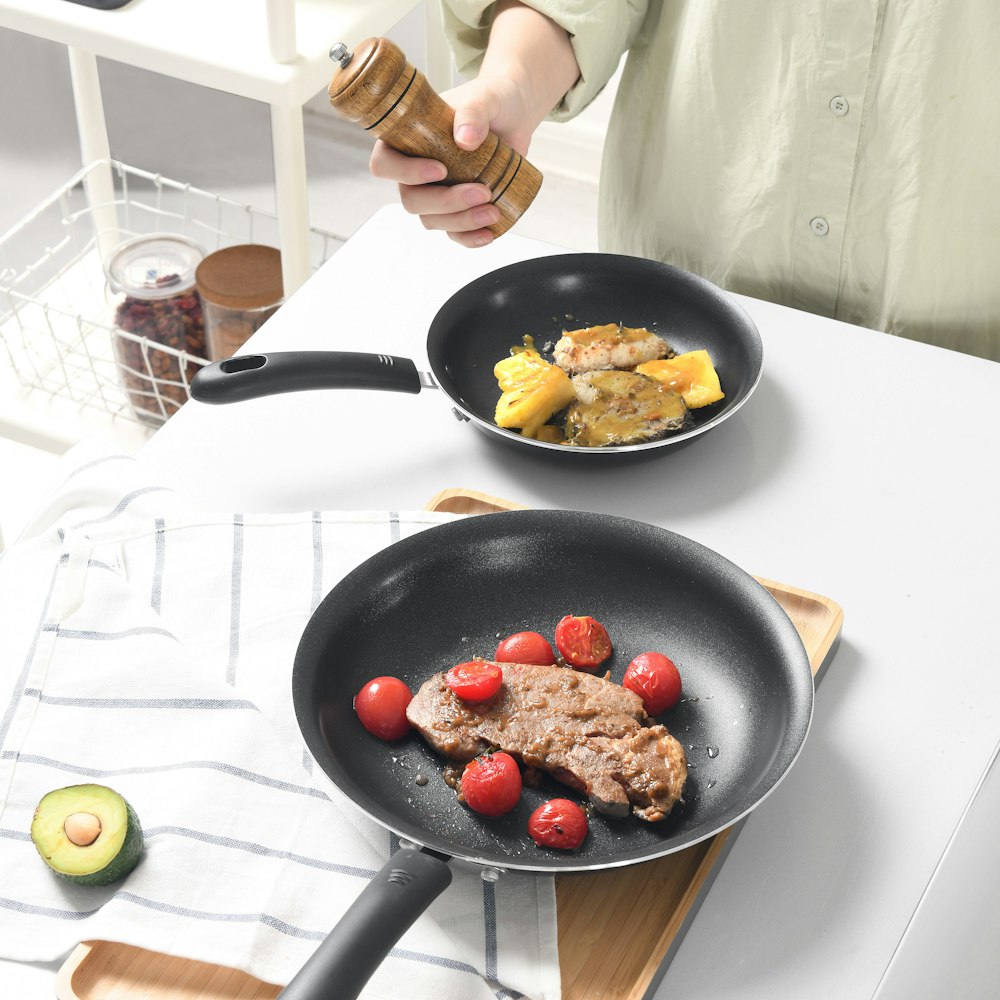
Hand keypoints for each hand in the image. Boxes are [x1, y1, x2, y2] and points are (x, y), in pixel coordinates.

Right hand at [369, 74, 539, 248]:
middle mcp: (415, 170)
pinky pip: (454, 233)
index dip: (405, 173)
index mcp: (407, 139)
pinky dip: (469, 238)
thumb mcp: (486, 97)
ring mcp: (435, 192)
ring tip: (493, 210)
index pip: (385, 163)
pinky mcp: (458, 208)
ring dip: (461, 222)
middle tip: (481, 191)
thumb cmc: (492, 100)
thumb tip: (464, 138)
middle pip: (412, 200)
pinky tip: (489, 234)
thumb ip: (473, 112)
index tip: (440, 169)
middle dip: (445, 202)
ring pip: (432, 220)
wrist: (515, 116)